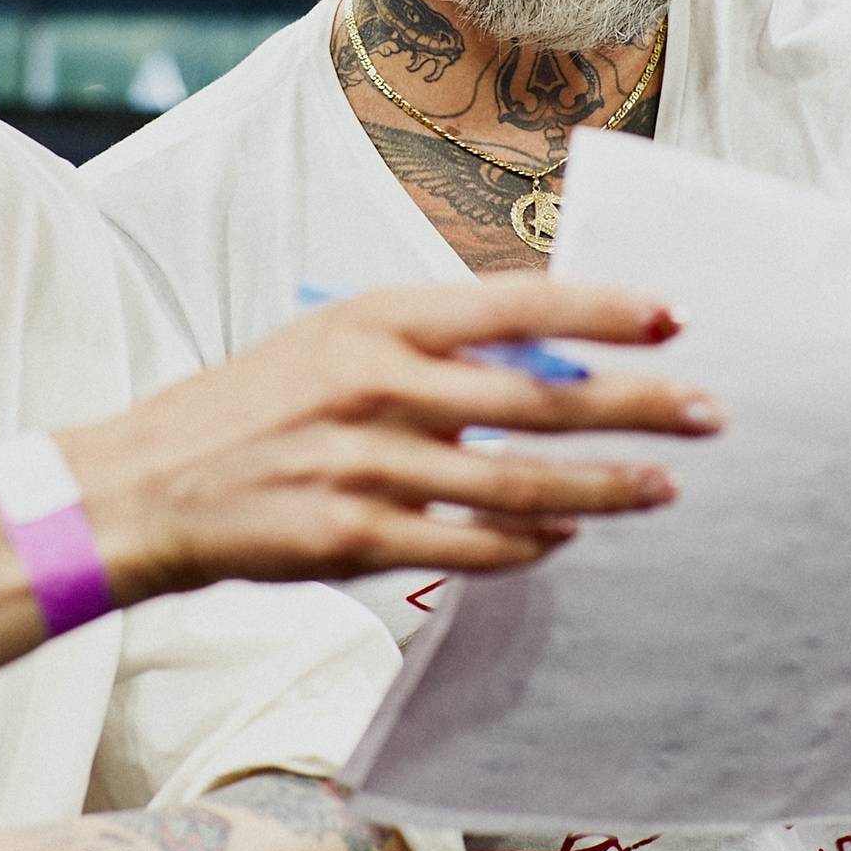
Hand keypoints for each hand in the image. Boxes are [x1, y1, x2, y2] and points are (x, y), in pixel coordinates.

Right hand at [62, 278, 716, 598]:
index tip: (671, 316)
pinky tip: (564, 538)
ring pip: (515, 482)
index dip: (600, 309)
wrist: (144, 484)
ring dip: (600, 487)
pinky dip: (524, 545)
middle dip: (635, 405)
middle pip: (536, 397)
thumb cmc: (249, 407)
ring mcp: (366, 464)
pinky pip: (465, 547)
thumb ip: (429, 350)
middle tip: (707, 413)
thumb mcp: (333, 343)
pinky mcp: (351, 537)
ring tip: (662, 487)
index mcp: (377, 320)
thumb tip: (543, 363)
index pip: (513, 304)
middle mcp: (377, 384)